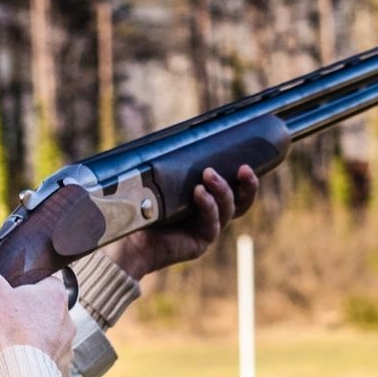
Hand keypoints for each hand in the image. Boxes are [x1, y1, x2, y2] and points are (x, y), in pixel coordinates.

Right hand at [0, 257, 74, 367]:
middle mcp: (67, 321)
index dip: (25, 284)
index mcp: (56, 296)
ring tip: (6, 345)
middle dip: (26, 315)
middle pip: (45, 311)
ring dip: (31, 340)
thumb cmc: (7, 331)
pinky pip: (46, 363)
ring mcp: (66, 349)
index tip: (7, 292)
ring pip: (48, 338)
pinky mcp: (60, 372)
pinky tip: (14, 365)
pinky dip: (32, 363)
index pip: (46, 281)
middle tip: (2, 320)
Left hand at [107, 164, 259, 278]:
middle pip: (241, 203)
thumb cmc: (141, 205)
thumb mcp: (163, 178)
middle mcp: (211, 215)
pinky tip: (199, 193)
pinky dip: (208, 206)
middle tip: (244, 169)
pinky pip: (212, 224)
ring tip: (209, 174)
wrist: (129, 236)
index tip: (247, 162)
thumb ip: (177, 163)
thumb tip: (185, 134)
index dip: (246, 178)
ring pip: (228, 210)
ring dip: (222, 190)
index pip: (235, 188)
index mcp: (207, 199)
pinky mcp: (200, 242)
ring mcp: (207, 229)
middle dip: (248, 186)